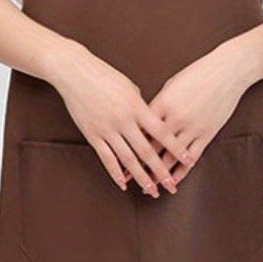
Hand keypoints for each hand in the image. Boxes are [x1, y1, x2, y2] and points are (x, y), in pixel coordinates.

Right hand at [45, 41, 194, 196]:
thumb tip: (150, 122)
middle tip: (172, 185)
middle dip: (161, 170)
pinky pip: (106, 158)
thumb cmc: (104, 75)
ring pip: (127, 159)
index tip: (188, 159)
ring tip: (151, 190)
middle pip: (146, 151)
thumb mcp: (130, 87)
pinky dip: (115, 173)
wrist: (74, 71)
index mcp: (136, 106)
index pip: (161, 132)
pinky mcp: (92, 134)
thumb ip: (141, 107)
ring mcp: (107, 129)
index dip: (176, 147)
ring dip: (141, 177)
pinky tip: (124, 183)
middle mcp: (123, 120)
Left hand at [124, 40, 254, 187]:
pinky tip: (174, 180)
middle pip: (152, 147)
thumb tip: (146, 115)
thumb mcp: (172, 84)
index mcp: (163, 103)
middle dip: (139, 165)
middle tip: (129, 177)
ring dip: (159, 174)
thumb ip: (159, 102)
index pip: (141, 129)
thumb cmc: (199, 73)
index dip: (130, 144)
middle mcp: (175, 118)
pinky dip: (181, 171)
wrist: (228, 71)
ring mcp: (192, 127)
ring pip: (170, 157)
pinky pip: (192, 157)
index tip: (120, 156)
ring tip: (151, 185)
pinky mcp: (207, 133)